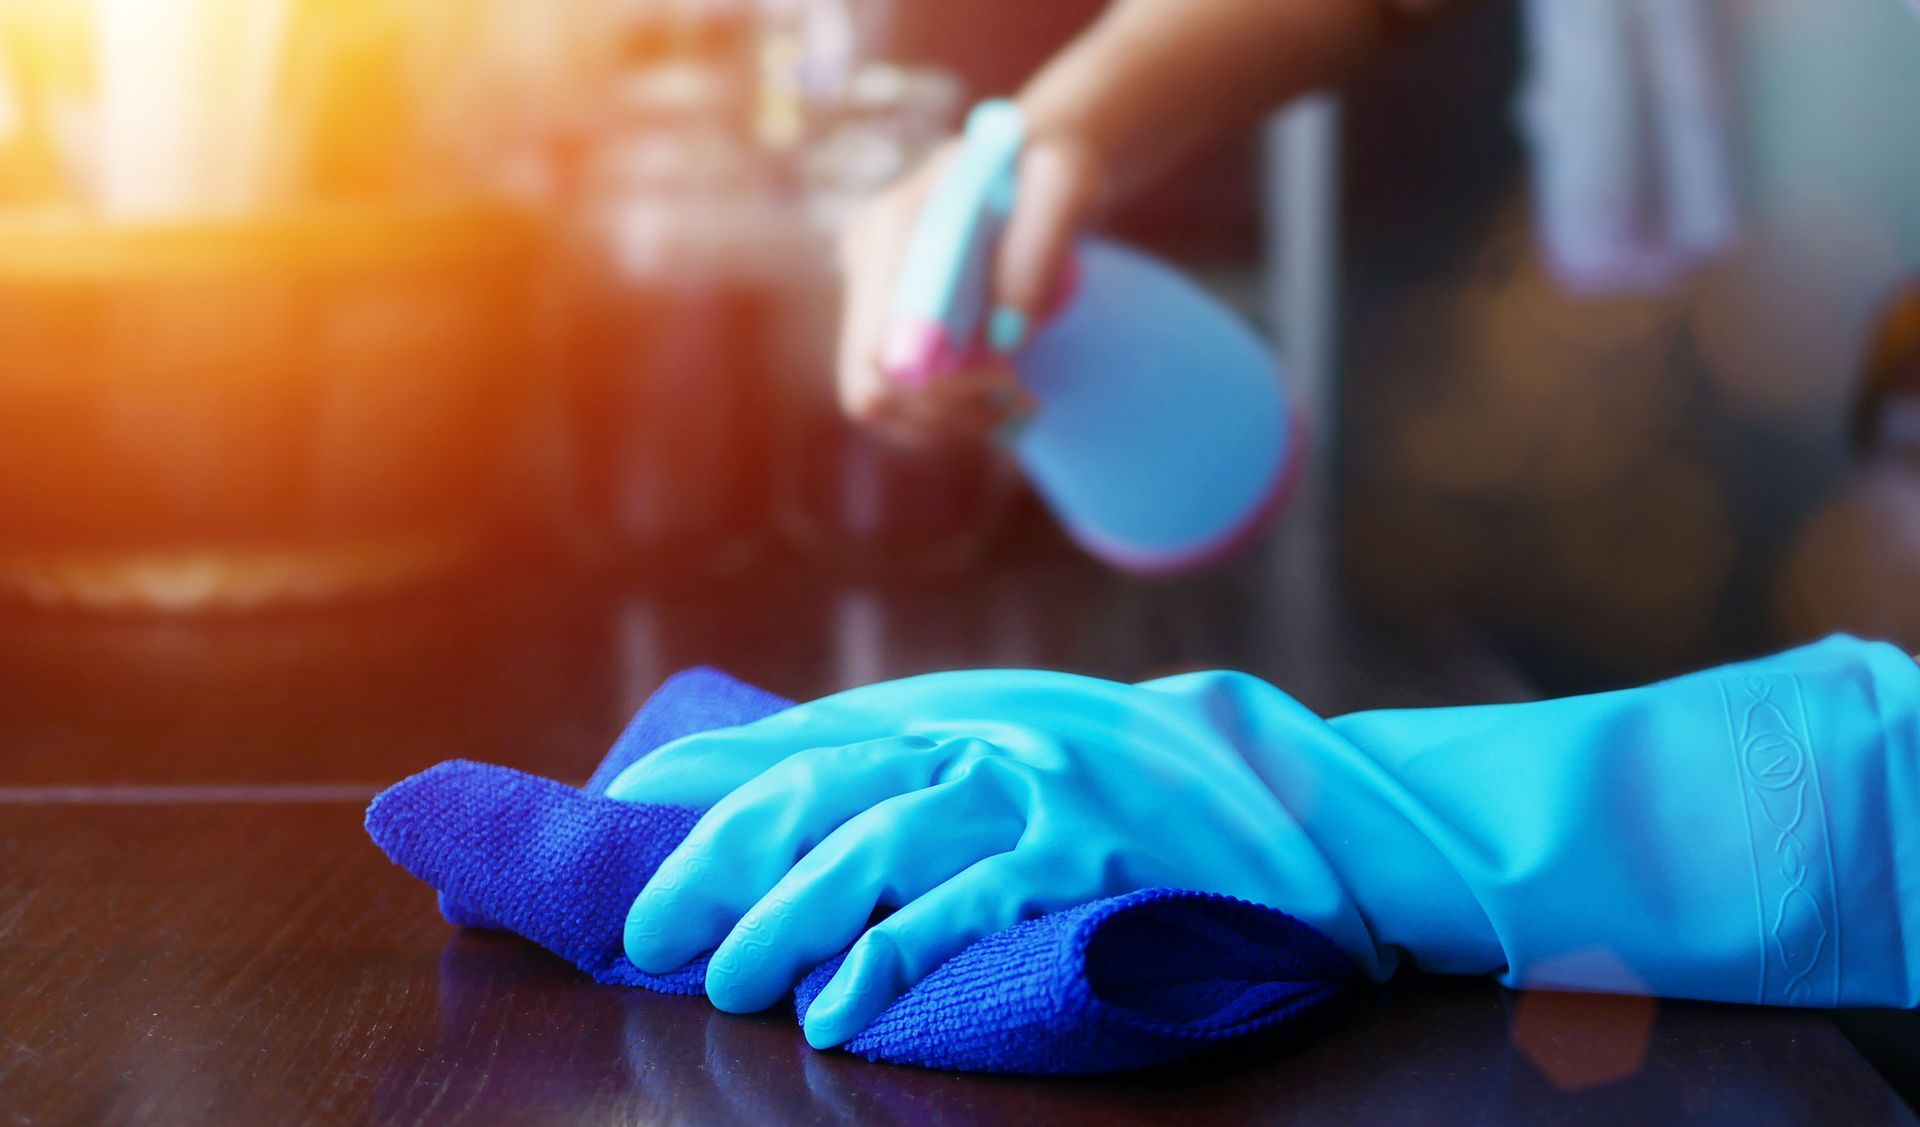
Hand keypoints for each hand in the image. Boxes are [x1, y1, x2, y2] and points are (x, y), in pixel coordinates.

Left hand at [604, 669, 1316, 1048]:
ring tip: (726, 981)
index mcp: (955, 718)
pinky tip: (838, 1009)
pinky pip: (968, 909)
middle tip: (651, 929)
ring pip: (877, 844)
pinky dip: (891, 960)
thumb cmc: (1127, 788)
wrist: (1283, 794)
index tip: (619, 813)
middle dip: (718, 860)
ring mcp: (1036, 796)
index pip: (801, 743)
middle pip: (817, 792)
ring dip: (786, 917)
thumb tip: (790, 825)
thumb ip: (918, 778)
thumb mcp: (1019, 757)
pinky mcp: (1087, 862)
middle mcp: (983, 741)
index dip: (702, 778)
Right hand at [836, 132, 1105, 445]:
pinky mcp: (889, 324)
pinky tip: (1002, 398)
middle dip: (946, 415)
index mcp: (894, 225)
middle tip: (1021, 400)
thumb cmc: (1051, 168)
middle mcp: (868, 264)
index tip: (1010, 376)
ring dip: (953, 424)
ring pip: (881, 406)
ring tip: (1022, 401)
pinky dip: (950, 418)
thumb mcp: (1062, 186)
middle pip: (869, 388)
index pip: (879, 346)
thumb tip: (1004, 340)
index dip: (938, 388)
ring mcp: (872, 299)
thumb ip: (1036, 250)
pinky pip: (899, 401)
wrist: (1035, 163)